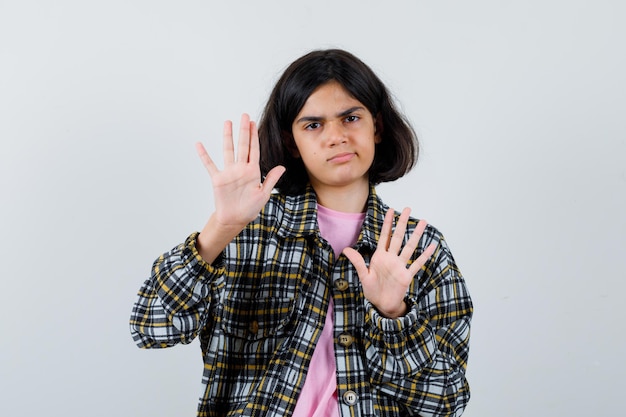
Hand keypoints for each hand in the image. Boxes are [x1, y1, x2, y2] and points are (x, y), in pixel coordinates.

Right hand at [196, 113, 285, 230]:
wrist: (235, 219)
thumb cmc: (250, 208)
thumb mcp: (264, 194)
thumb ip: (271, 179)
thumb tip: (282, 167)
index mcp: (253, 171)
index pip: (254, 150)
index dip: (254, 136)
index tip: (254, 123)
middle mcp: (240, 168)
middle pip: (242, 145)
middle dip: (243, 131)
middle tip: (244, 116)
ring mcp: (228, 172)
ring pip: (228, 150)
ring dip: (227, 137)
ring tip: (227, 123)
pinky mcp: (218, 179)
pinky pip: (210, 165)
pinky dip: (204, 155)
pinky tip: (199, 145)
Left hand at [343, 208, 435, 317]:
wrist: (382, 305)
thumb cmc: (372, 291)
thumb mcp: (363, 275)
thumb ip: (357, 262)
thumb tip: (346, 249)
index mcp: (380, 256)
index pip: (385, 236)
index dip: (388, 223)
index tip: (391, 210)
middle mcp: (391, 258)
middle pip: (398, 237)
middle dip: (403, 223)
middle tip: (408, 209)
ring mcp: (400, 266)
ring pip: (409, 247)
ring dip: (416, 235)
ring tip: (423, 222)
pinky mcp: (406, 275)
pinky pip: (417, 263)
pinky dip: (425, 255)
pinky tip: (432, 246)